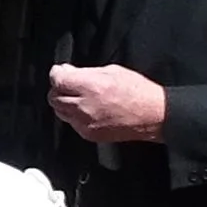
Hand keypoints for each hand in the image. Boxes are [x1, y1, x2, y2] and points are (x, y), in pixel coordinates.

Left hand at [48, 63, 166, 143]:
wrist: (153, 116)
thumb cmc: (138, 91)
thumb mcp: (112, 71)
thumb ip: (85, 72)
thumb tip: (68, 71)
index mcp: (91, 87)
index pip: (58, 80)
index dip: (56, 74)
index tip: (59, 71)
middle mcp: (84, 106)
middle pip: (54, 98)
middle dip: (58, 89)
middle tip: (67, 84)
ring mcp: (85, 123)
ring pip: (60, 112)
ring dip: (64, 103)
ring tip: (77, 96)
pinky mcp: (88, 134)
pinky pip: (72, 123)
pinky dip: (74, 115)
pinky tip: (86, 109)